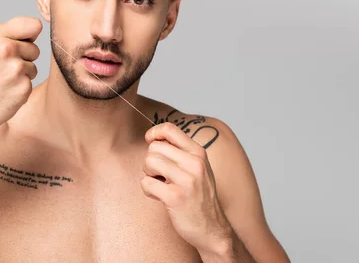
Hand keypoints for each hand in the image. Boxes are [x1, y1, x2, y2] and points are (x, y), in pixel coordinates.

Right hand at [0, 16, 41, 134]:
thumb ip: (0, 35)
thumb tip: (25, 30)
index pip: (33, 25)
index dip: (30, 35)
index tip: (24, 42)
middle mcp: (8, 50)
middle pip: (35, 49)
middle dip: (23, 58)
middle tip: (2, 69)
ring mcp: (17, 69)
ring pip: (33, 67)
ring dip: (22, 74)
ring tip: (2, 81)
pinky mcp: (24, 87)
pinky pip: (30, 83)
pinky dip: (21, 88)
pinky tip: (5, 92)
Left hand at [141, 123, 231, 252]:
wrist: (212, 229)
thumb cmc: (200, 197)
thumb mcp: (198, 168)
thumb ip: (180, 152)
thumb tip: (154, 138)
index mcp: (198, 153)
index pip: (170, 129)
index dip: (154, 133)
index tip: (150, 141)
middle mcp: (194, 163)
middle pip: (154, 147)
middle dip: (150, 161)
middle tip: (160, 175)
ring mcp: (186, 180)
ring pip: (149, 162)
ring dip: (148, 174)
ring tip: (160, 184)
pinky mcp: (175, 197)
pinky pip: (147, 183)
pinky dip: (148, 190)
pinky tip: (159, 196)